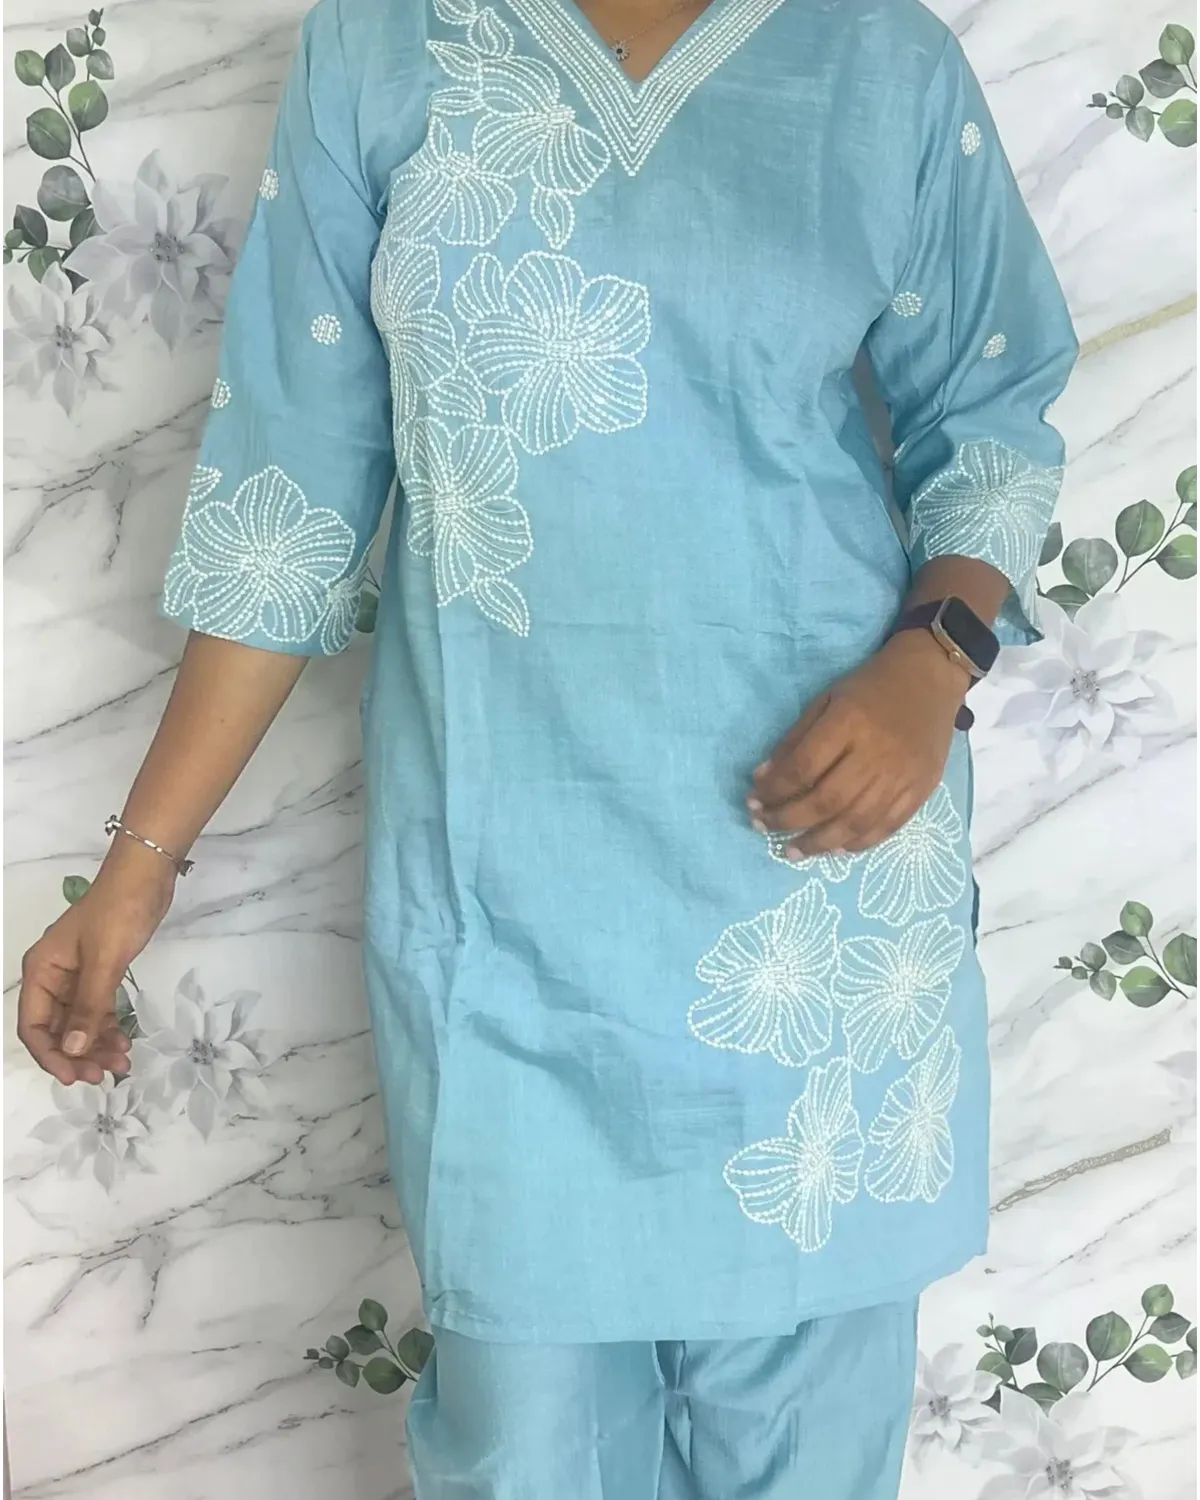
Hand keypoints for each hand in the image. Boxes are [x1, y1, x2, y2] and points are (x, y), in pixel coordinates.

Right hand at [17, 842, 176, 1085]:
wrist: (146, 876)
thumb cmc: (118, 912)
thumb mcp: (104, 961)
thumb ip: (87, 1007)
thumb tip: (71, 1050)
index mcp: (41, 972)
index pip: (33, 1026)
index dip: (51, 1056)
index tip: (76, 1077)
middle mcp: (52, 977)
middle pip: (55, 1029)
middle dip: (77, 1055)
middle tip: (104, 1076)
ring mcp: (76, 976)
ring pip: (78, 1023)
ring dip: (95, 1046)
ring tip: (121, 1064)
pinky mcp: (100, 972)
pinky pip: (96, 1010)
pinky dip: (107, 1028)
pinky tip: (123, 1044)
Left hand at [747, 631, 968, 857]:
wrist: (930, 678)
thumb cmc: (870, 687)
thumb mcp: (825, 700)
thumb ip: (794, 740)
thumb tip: (762, 779)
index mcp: (849, 723)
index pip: (803, 768)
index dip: (774, 790)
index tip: (753, 801)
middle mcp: (876, 754)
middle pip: (826, 801)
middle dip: (788, 820)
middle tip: (762, 828)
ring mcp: (902, 776)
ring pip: (854, 822)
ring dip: (818, 843)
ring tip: (793, 851)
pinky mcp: (921, 790)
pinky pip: (886, 827)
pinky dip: (858, 843)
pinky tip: (835, 849)